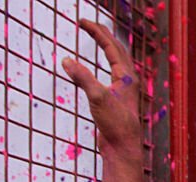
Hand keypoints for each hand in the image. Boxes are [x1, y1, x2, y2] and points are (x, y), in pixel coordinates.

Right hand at [61, 20, 141, 161]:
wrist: (123, 147)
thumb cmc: (115, 124)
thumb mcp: (97, 98)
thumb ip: (82, 78)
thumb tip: (66, 60)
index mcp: (127, 76)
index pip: (110, 46)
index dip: (96, 31)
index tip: (81, 20)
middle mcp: (128, 80)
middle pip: (116, 49)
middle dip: (102, 34)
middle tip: (86, 23)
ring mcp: (124, 89)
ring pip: (117, 60)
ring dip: (106, 46)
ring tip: (96, 36)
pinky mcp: (117, 98)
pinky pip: (112, 73)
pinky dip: (104, 63)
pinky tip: (98, 66)